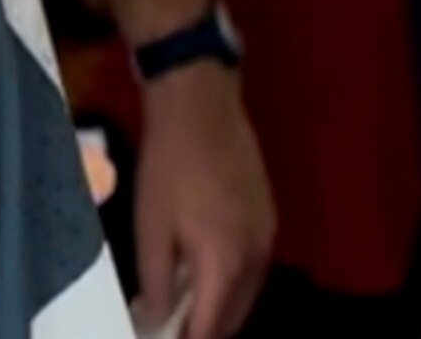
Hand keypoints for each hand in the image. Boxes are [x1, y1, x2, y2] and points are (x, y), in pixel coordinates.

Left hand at [133, 64, 273, 338]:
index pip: (211, 330)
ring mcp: (268, 236)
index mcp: (226, 264)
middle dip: (206, 329)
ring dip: (220, 306)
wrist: (202, 105)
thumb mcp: (151, 227)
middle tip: (172, 327)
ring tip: (183, 304)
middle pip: (235, 317)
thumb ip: (154, 283)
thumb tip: (152, 321)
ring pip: (247, 292)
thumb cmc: (169, 165)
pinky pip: (253, 266)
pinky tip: (204, 269)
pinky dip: (232, 280)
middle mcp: (257, 257)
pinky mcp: (269, 216)